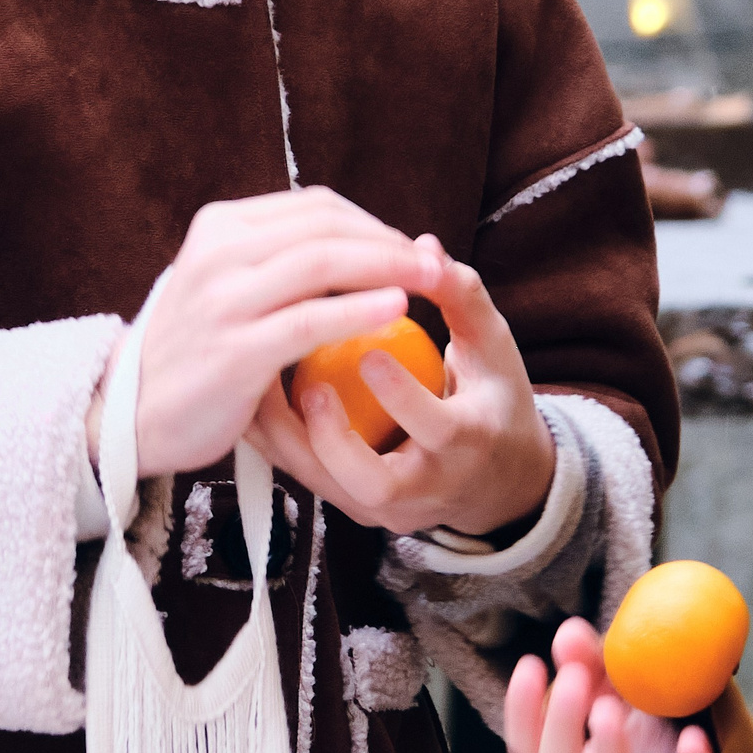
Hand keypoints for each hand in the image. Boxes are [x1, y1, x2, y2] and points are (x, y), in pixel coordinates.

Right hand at [87, 187, 429, 480]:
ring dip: (388, 265)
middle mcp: (218, 253)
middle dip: (390, 240)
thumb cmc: (195, 352)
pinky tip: (396, 308)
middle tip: (434, 259)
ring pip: (323, 262)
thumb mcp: (224, 285)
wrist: (133, 417)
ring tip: (431, 278)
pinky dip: (361, 309)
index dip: (372, 222)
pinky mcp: (235, 352)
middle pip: (326, 227)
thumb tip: (359, 239)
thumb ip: (276, 258)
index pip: (315, 207)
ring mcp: (223, 301)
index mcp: (219, 228)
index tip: (409, 247)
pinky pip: (311, 321)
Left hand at [245, 234, 557, 535]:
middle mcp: (427, 489)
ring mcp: (385, 507)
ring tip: (261, 382)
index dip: (401, 396)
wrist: (496, 479)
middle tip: (309, 388)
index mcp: (470, 444)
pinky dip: (278, 439)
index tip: (370, 353)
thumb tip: (424, 245)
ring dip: (287, 437)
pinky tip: (256, 395)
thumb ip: (462, 298)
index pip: (437, 429)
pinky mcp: (353, 506)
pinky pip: (307, 477)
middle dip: (334, 439)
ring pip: (326, 487)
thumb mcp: (493, 349)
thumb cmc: (493, 397)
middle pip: (373, 483)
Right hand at [506, 618, 717, 752]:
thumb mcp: (610, 700)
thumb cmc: (637, 744)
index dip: (522, 710)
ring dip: (609, 752)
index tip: (531, 662)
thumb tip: (568, 631)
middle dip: (561, 725)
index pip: (529, 747)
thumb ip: (587, 665)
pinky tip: (691, 736)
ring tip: (608, 707)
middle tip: (573, 677)